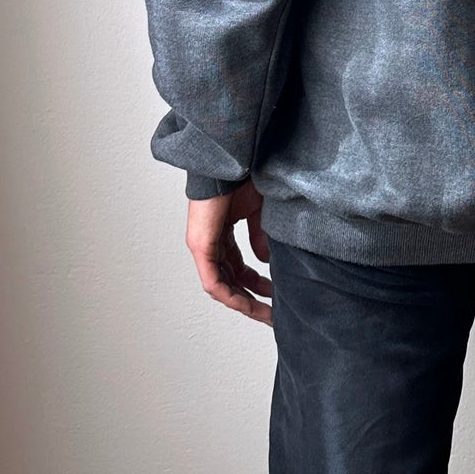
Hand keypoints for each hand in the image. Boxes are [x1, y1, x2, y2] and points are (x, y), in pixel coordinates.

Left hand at [185, 182, 273, 324]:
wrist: (230, 160)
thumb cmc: (241, 178)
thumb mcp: (257, 212)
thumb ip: (259, 236)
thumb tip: (265, 260)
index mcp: (221, 233)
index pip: (236, 267)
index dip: (255, 284)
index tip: (274, 295)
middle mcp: (209, 243)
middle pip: (229, 281)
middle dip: (251, 299)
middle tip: (271, 312)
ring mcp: (202, 246)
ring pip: (221, 286)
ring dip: (243, 302)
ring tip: (265, 313)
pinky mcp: (201, 246)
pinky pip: (213, 281)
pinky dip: (230, 295)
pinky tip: (248, 303)